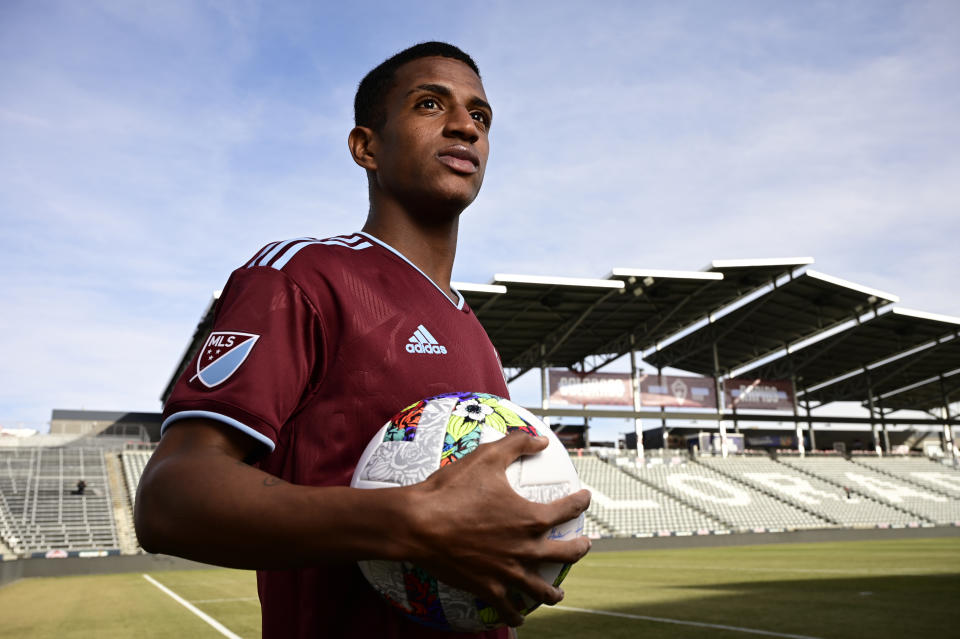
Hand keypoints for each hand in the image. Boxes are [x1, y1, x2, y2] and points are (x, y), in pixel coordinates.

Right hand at [403, 431, 590, 626]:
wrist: (418, 524)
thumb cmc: (451, 489)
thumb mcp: (486, 457)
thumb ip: (516, 445)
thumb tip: (540, 439)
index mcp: (531, 518)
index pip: (567, 510)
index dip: (580, 502)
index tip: (585, 498)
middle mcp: (525, 549)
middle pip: (566, 553)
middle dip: (579, 548)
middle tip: (583, 545)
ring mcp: (507, 572)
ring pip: (541, 589)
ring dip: (553, 592)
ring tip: (557, 594)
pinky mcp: (487, 588)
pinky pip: (508, 608)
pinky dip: (516, 614)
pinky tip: (518, 616)